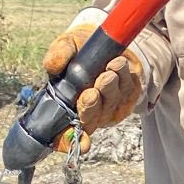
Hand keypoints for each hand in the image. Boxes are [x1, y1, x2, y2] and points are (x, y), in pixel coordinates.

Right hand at [42, 23, 143, 152]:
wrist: (106, 39)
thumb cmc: (80, 49)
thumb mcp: (66, 47)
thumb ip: (58, 56)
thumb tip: (52, 67)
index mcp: (69, 107)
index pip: (66, 135)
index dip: (70, 142)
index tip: (80, 143)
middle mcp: (91, 112)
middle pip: (91, 119)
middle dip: (91, 107)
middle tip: (91, 94)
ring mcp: (112, 105)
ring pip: (111, 102)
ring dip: (109, 88)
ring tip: (108, 72)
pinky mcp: (130, 94)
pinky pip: (128, 89)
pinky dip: (123, 76)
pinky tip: (117, 64)